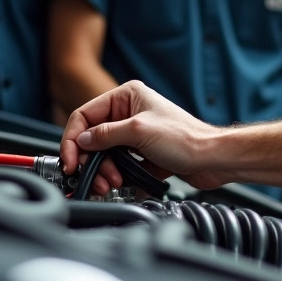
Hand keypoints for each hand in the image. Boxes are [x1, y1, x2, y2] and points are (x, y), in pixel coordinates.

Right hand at [60, 80, 224, 193]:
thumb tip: (81, 141)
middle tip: (92, 177)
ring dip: (103, 171)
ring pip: (104, 154)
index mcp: (127, 96)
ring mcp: (135, 133)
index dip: (73, 139)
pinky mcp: (141, 153)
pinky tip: (120, 184)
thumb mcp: (138, 131)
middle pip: (92, 137)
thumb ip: (105, 135)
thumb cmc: (185, 139)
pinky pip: (118, 164)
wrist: (211, 160)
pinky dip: (115, 175)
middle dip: (90, 160)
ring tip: (111, 183)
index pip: (85, 115)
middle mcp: (129, 112)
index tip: (70, 161)